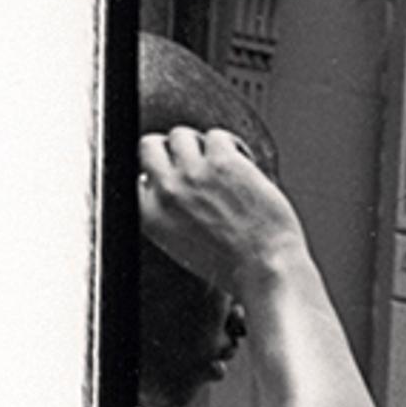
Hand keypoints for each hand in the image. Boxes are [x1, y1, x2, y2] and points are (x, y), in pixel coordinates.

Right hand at [136, 124, 311, 292]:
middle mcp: (166, 190)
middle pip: (151, 146)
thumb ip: (168, 215)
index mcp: (150, 214)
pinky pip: (218, 135)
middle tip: (197, 165)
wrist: (267, 271)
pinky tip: (243, 161)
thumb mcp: (182, 247)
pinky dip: (231, 145)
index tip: (176, 180)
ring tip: (222, 164)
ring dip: (201, 146)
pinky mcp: (223, 162)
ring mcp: (193, 173)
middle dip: (172, 151)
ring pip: (182, 135)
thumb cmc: (236, 269)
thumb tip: (168, 189)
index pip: (138, 175)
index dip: (158, 174)